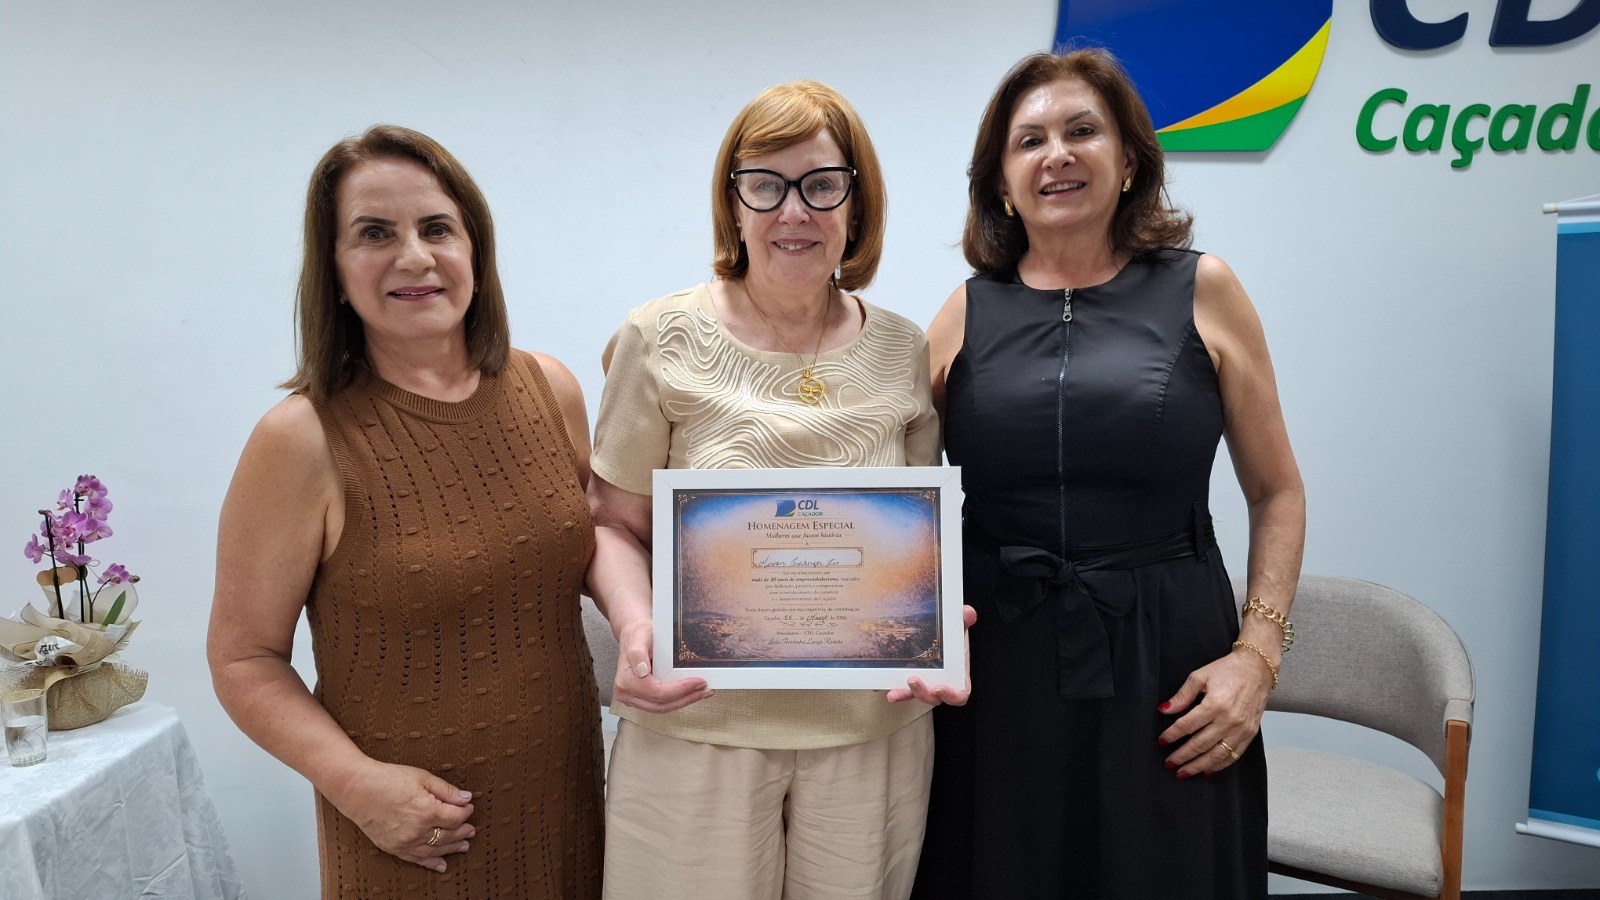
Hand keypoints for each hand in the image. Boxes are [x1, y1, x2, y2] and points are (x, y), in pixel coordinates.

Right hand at [327, 759, 474, 871]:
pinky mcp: (393, 848)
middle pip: (448, 836)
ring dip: (452, 848)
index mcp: (427, 811)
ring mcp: (405, 842)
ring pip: (435, 850)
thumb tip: (466, 799)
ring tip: (464, 846)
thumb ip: (446, 791)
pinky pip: (417, 859)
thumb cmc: (388, 779)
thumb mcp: (422, 777)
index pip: (456, 818)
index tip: (468, 807)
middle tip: (471, 829)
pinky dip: (431, 863)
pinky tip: (442, 865)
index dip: (465, 812)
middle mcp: (417, 831)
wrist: (357, 790)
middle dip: (462, 832)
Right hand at [612, 618, 713, 712]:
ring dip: (684, 701)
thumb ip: (637, 654)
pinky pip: (661, 705)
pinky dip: (677, 700)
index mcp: (626, 681)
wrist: (633, 637)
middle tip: (704, 689)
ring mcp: (633, 699)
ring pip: (662, 708)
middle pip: (661, 705)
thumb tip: (642, 671)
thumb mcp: (638, 638)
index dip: (679, 690)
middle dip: (686, 698)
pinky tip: (691, 693)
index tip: (698, 682)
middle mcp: (626, 694)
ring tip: (701, 691)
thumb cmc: (637, 636)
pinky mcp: (641, 700)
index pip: (656, 692)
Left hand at [888, 605, 976, 705]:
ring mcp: (924, 684)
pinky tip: (881, 687)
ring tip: (893, 692)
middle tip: (912, 680)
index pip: (958, 695)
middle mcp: (940, 684)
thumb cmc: (953, 638)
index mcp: (957, 678)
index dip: (951, 695)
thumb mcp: (959, 627)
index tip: (939, 687)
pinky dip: (892, 688)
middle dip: (922, 693)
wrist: (940, 635)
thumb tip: (967, 612)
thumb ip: (964, 620)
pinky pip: (900, 687)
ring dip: (904, 694)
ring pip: (914, 695)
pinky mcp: (909, 681)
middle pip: (933, 698)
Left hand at [1155, 645, 1272, 777]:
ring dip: (1199, 766)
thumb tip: (1164, 710)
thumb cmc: (1228, 670)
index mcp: (1215, 704)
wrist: (1257, 669)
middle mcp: (1229, 720)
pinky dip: (1220, 765)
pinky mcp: (1250, 734)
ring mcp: (1241, 729)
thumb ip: (1182, 696)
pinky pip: (1234, 755)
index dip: (1172, 735)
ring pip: (1217, 755)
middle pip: (1200, 744)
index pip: (1187, 725)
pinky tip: (1207, 771)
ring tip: (1184, 772)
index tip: (1162, 741)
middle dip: (1182, 756)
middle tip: (1169, 763)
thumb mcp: (1200, 676)